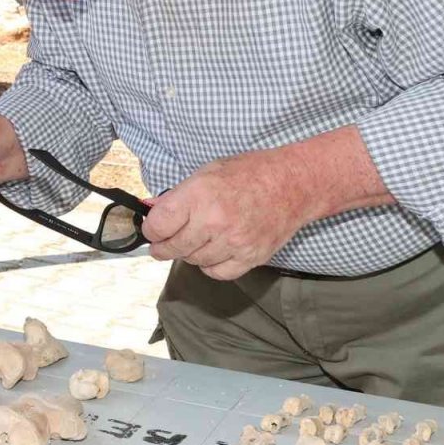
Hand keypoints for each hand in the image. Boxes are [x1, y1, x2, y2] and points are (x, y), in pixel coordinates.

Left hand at [142, 151, 312, 279]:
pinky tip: (213, 251)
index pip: (158, 224)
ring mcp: (233, 242)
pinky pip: (217, 272)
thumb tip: (154, 211)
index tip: (152, 231)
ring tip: (196, 240)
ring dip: (189, 254)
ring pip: (194, 261)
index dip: (150, 230)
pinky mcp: (250, 257)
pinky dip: (211, 265)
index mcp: (199, 194)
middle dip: (163, 247)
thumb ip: (179, 195)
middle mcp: (214, 220)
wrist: (293, 184)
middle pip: (173, 247)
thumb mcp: (207, 172)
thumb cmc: (249, 174)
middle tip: (162, 245)